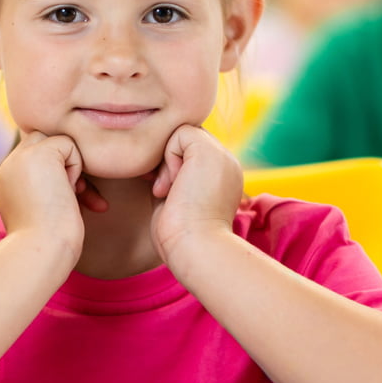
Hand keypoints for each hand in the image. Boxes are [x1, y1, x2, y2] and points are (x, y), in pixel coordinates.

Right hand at [0, 131, 91, 266]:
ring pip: (57, 141)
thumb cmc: (47, 244)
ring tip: (71, 197)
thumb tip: (67, 179)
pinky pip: (69, 144)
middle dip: (65, 163)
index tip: (65, 200)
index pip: (36, 156)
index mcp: (7, 180)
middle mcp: (10, 165)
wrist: (40, 251)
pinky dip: (77, 167)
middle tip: (75, 193)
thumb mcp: (42, 213)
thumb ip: (46, 190)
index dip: (57, 172)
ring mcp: (21, 157)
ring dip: (72, 167)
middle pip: (45, 142)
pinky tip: (69, 191)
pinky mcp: (39, 154)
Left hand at [149, 124, 242, 266]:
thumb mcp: (178, 202)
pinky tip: (171, 185)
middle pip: (185, 140)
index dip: (170, 164)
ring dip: (166, 160)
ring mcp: (221, 155)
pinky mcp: (209, 151)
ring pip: (182, 134)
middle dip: (166, 160)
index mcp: (222, 177)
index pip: (190, 151)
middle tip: (162, 190)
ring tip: (167, 190)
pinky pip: (179, 133)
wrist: (197, 250)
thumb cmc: (181, 239)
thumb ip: (173, 179)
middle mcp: (226, 163)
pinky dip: (167, 156)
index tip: (163, 192)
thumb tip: (155, 165)